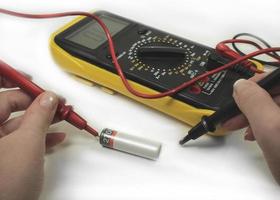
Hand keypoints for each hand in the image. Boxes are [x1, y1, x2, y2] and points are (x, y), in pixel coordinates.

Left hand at [0, 76, 65, 199]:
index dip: (23, 87)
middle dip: (38, 105)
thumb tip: (49, 98)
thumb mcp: (28, 142)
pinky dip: (40, 137)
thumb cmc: (6, 184)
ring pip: (20, 125)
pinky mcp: (5, 158)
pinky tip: (56, 137)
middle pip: (12, 108)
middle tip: (56, 103)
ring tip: (63, 118)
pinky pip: (22, 140)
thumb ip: (40, 115)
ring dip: (44, 121)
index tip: (39, 85)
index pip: (4, 95)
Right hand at [222, 74, 279, 183]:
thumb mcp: (270, 128)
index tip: (241, 94)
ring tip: (242, 129)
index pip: (277, 75)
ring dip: (256, 116)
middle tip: (235, 115)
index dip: (257, 82)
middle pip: (275, 92)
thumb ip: (253, 101)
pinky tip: (256, 135)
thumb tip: (241, 86)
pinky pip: (277, 120)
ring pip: (276, 107)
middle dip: (252, 104)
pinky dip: (265, 125)